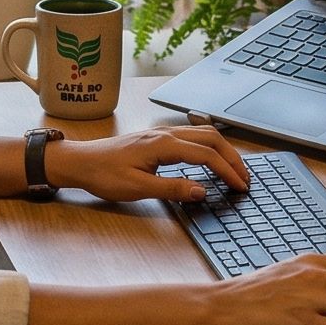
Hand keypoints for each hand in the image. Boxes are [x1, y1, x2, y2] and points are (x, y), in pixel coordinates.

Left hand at [46, 126, 249, 201]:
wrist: (80, 162)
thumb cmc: (104, 174)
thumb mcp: (138, 188)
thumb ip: (172, 189)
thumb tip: (202, 191)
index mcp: (163, 144)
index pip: (206, 155)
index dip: (227, 171)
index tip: (240, 187)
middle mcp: (166, 134)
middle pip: (211, 138)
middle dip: (232, 157)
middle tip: (245, 178)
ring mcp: (161, 133)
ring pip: (203, 134)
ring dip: (222, 149)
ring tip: (234, 169)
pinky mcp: (157, 138)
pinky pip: (192, 136)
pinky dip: (209, 145)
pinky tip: (211, 157)